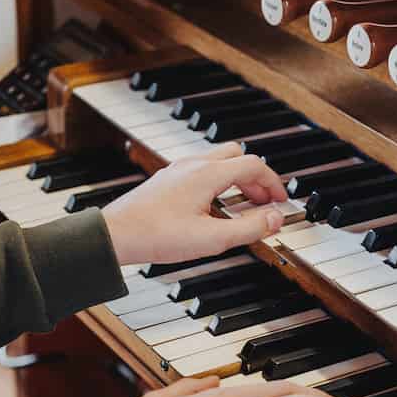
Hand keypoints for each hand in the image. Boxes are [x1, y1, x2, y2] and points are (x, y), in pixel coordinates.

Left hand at [101, 144, 290, 265]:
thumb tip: (274, 218)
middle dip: (256, 178)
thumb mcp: (212, 239)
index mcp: (208, 174)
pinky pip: (202, 171)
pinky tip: (215, 208)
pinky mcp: (167, 180)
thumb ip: (249, 228)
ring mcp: (177, 170)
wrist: (116, 235)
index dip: (273, 182)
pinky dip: (218, 183)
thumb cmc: (157, 235)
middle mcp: (193, 165)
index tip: (281, 200)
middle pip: (237, 157)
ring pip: (218, 162)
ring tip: (243, 206)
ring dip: (237, 180)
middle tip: (264, 202)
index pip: (253, 165)